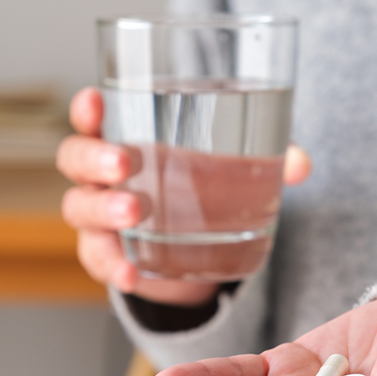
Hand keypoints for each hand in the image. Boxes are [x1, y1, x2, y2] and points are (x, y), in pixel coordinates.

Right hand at [57, 87, 311, 305]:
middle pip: (75, 160)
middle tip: (124, 163)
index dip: (87, 108)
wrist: (189, 248)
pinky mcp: (110, 255)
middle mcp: (103, 177)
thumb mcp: (228, 171)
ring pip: (79, 209)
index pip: (93, 118)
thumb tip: (301, 165)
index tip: (96, 101)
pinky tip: (131, 274)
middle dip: (94, 158)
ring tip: (133, 213)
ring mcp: (100, 218)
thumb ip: (262, 161)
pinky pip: (99, 259)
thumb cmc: (199, 191)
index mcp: (125, 141)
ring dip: (102, 210)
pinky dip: (112, 266)